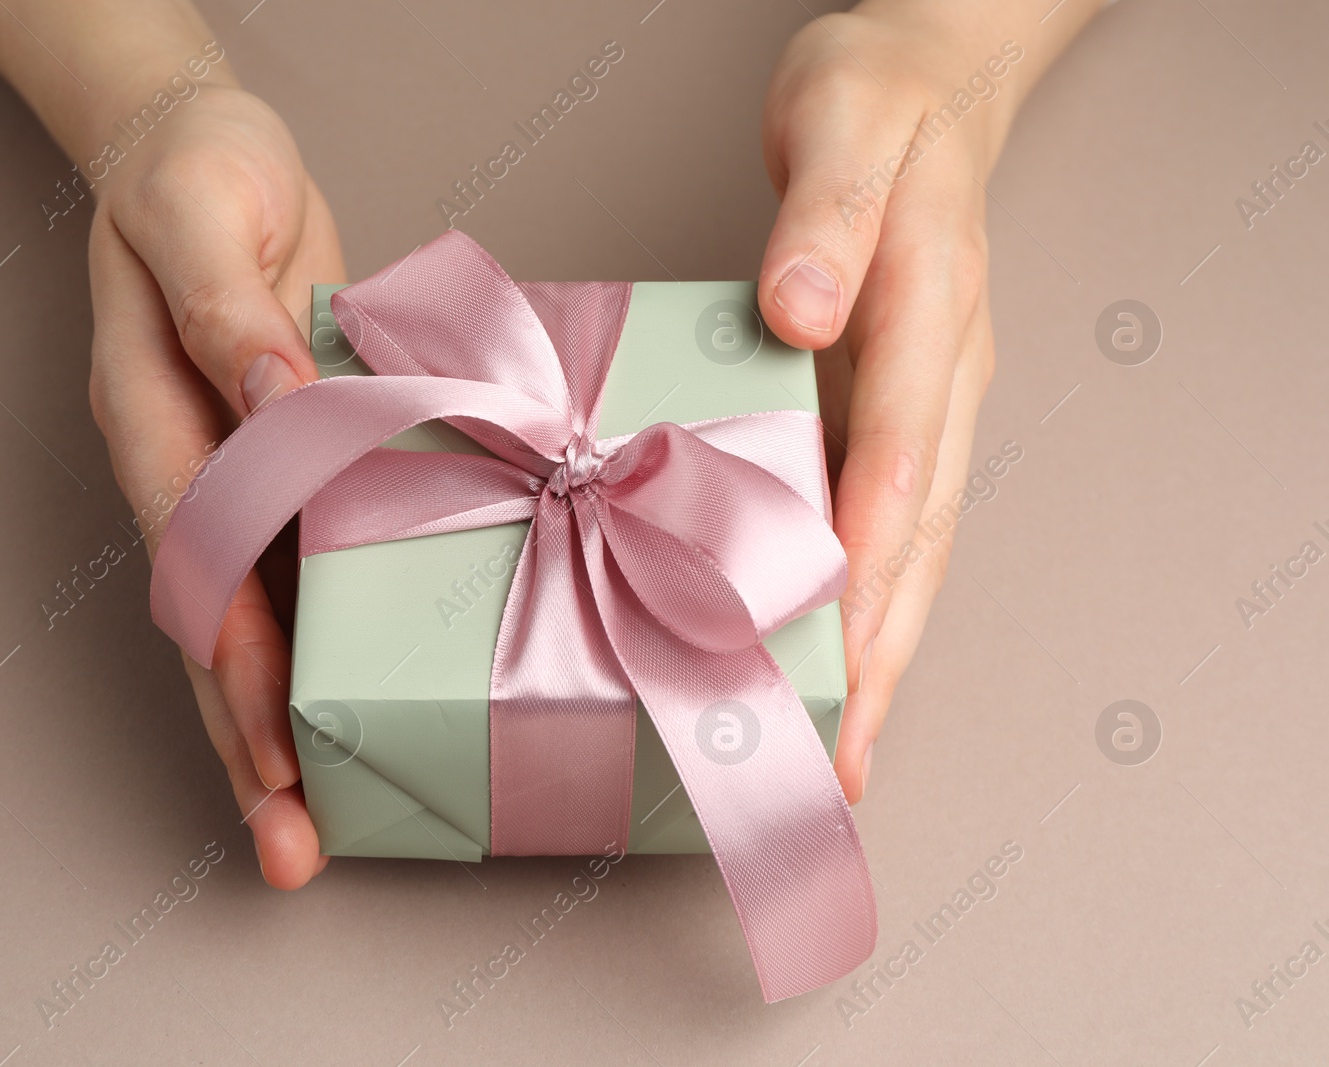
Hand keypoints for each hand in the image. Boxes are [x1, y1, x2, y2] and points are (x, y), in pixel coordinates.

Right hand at [86, 83, 344, 885]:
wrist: (201, 150)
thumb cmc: (195, 171)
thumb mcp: (201, 212)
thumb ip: (226, 310)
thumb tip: (276, 397)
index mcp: (151, 414)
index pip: (193, 557)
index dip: (229, 652)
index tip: (273, 737)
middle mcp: (185, 467)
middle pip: (206, 627)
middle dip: (245, 741)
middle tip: (291, 848)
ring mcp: (231, 478)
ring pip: (248, 622)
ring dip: (279, 726)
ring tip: (315, 829)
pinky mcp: (286, 469)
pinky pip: (298, 572)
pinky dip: (319, 648)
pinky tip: (360, 711)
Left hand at [758, 6, 1041, 801]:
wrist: (922, 87)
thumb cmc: (874, 98)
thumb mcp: (842, 119)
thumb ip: (824, 213)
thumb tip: (801, 307)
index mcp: (928, 299)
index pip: (900, 433)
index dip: (869, 533)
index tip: (841, 625)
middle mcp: (943, 368)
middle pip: (922, 523)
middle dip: (886, 642)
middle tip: (849, 748)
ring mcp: (931, 398)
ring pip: (919, 540)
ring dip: (887, 648)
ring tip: (851, 746)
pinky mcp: (903, 410)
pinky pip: (896, 518)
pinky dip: (874, 598)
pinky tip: (843, 657)